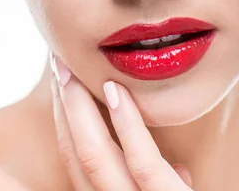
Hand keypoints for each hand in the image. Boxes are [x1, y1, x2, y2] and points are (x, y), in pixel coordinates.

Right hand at [50, 52, 193, 190]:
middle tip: (58, 60)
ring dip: (79, 107)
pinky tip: (115, 90)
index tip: (64, 78)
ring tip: (72, 67)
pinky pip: (144, 164)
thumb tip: (179, 168)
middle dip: (63, 104)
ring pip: (95, 156)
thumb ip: (168, 185)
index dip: (66, 117)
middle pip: (77, 153)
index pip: (78, 159)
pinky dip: (127, 125)